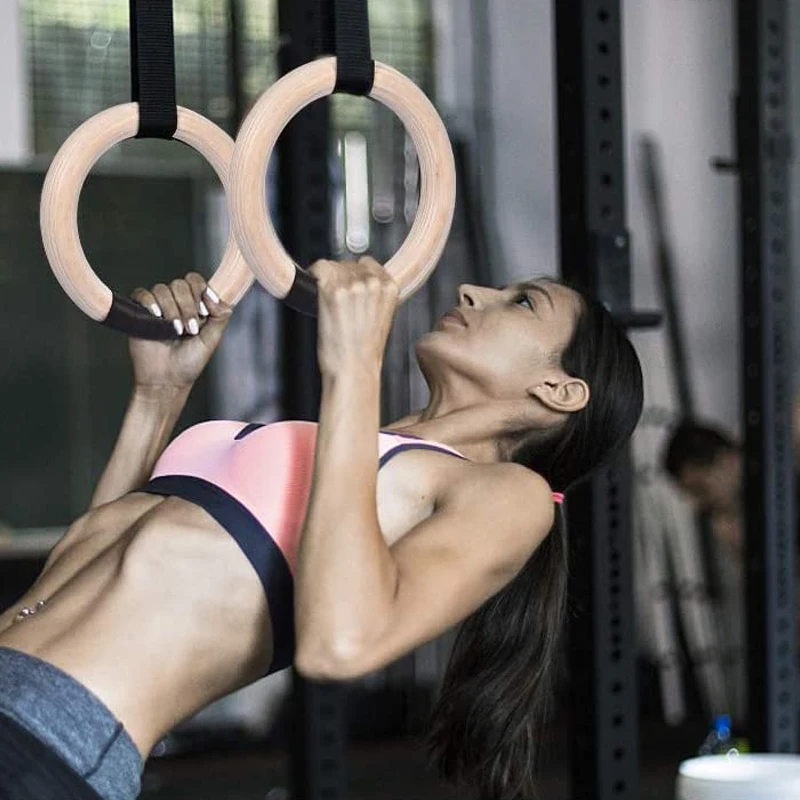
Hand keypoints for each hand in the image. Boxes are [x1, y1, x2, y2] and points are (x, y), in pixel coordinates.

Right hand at [128, 272, 232, 392]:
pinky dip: (150, 302)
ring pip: (162, 289)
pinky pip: (142, 295)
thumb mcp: (212, 339)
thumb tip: (214, 297)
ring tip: (176, 331)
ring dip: (172, 310)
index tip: (204, 310)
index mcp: (194, 305)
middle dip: (187, 306)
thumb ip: (220, 316)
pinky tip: (157, 316)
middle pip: (180, 284)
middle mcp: (175, 303)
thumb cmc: (190, 362)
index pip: (195, 281)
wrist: (167, 380)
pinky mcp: (139, 312)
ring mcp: (157, 307)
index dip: (200, 291)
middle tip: (191, 329)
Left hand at [310, 257, 398, 376]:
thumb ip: (373, 297)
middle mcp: (374, 283)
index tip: (348, 283)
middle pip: (349, 264)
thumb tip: (358, 284)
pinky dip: (314, 275)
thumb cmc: (364, 353)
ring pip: (334, 266)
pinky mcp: (333, 291)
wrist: (354, 369)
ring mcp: (353, 286)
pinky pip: (320, 269)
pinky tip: (314, 288)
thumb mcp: (380, 319)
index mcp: (391, 288)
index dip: (355, 274)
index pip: (369, 264)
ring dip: (327, 280)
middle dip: (341, 278)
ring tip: (328, 302)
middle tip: (336, 300)